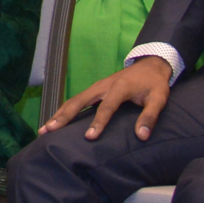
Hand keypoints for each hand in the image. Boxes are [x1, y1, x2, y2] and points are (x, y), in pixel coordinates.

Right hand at [43, 56, 174, 141]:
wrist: (150, 65)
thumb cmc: (154, 83)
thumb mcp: (159, 98)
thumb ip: (150, 116)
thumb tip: (142, 136)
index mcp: (120, 87)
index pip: (107, 107)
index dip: (98, 122)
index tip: (89, 137)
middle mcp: (103, 85)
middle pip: (79, 101)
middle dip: (63, 116)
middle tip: (49, 130)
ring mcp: (96, 87)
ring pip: (73, 100)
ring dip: (58, 114)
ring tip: (44, 129)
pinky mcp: (94, 90)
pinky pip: (76, 100)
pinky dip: (64, 110)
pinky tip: (55, 121)